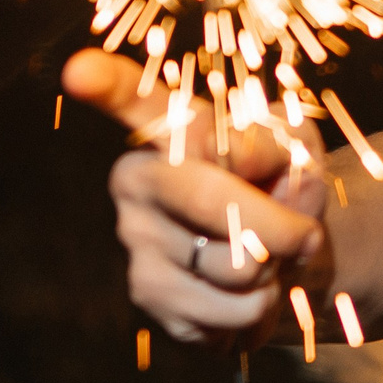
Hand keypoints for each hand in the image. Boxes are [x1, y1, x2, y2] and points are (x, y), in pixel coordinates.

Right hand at [68, 51, 329, 348]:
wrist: (291, 251)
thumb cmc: (286, 183)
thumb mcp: (298, 149)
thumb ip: (273, 143)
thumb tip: (238, 159)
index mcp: (171, 128)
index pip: (135, 100)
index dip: (107, 83)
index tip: (79, 70)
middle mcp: (138, 180)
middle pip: (209, 198)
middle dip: (281, 225)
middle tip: (303, 231)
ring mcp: (137, 240)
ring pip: (234, 265)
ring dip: (276, 268)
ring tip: (267, 255)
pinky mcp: (151, 297)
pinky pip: (232, 312)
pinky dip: (263, 307)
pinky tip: (247, 291)